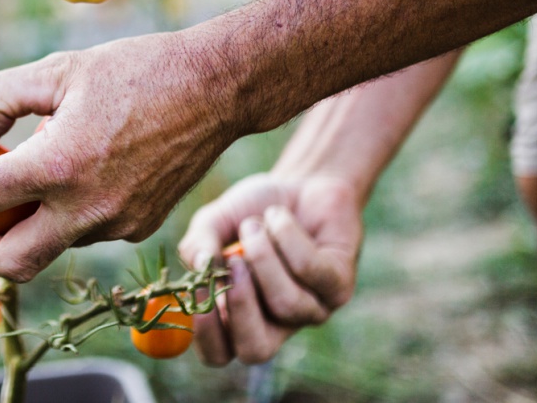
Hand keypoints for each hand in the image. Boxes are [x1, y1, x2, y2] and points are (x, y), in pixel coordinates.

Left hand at [0, 31, 238, 281]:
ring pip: (49, 246)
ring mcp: (115, 225)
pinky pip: (86, 233)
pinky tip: (85, 171)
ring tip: (42, 170)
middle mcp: (85, 209)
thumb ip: (0, 98)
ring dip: (28, 221)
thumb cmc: (137, 71)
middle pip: (7, 263)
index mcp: (57, 166)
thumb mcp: (59, 68)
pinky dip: (68, 213)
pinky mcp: (138, 227)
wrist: (216, 90)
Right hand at [177, 173, 361, 364]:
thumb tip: (200, 265)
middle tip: (233, 262)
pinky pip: (311, 271)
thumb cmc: (253, 209)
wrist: (301, 182)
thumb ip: (197, 244)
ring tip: (254, 223)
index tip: (197, 288)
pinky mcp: (339, 288)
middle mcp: (274, 323)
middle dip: (241, 308)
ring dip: (263, 256)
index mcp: (236, 317)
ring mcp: (310, 310)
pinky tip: (278, 216)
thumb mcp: (214, 221)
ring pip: (286, 303)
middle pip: (256, 351)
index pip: (218, 353)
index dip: (205, 333)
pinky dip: (286, 236)